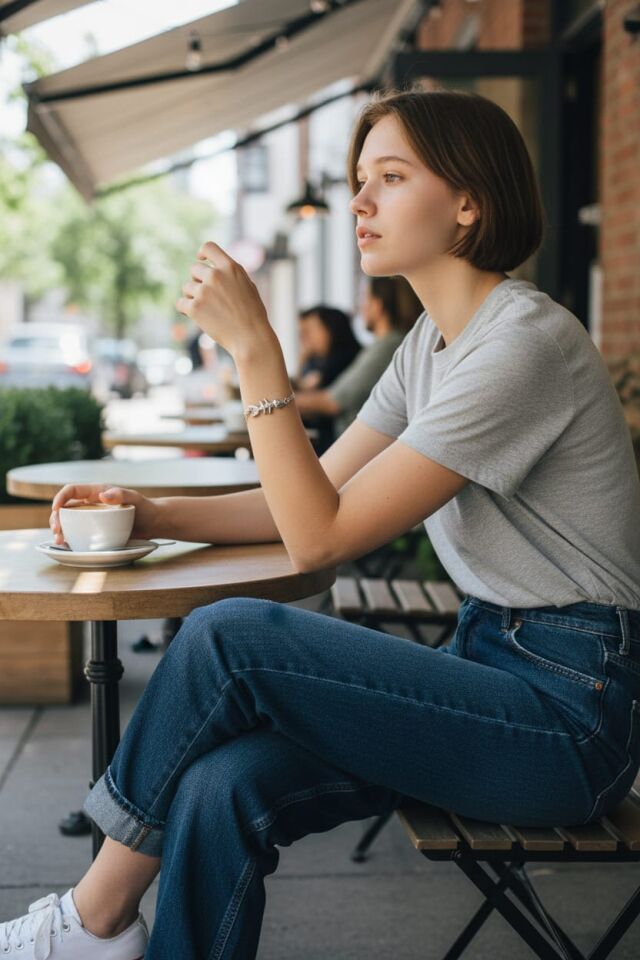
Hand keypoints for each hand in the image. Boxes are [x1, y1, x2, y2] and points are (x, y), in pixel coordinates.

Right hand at [50, 484, 159, 545]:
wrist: (153, 523)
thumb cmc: (145, 507)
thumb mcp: (134, 498)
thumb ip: (120, 494)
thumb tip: (102, 496)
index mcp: (95, 492)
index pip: (71, 490)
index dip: (60, 497)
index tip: (56, 508)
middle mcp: (90, 504)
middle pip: (65, 508)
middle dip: (56, 518)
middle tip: (57, 531)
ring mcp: (91, 518)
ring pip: (68, 522)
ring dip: (60, 530)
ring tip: (61, 541)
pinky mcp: (94, 530)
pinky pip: (78, 533)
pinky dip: (70, 539)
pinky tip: (68, 546)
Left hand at [175, 242, 273, 358]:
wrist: (251, 338)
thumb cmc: (253, 315)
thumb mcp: (248, 286)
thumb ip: (231, 274)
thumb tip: (215, 267)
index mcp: (231, 267)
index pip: (209, 247)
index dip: (202, 253)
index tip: (201, 260)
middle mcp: (216, 276)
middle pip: (194, 269)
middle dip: (197, 281)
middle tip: (206, 296)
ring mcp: (204, 291)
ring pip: (186, 287)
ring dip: (192, 297)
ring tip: (207, 310)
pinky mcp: (195, 308)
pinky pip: (180, 303)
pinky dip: (185, 310)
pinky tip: (196, 316)